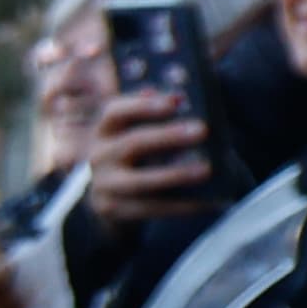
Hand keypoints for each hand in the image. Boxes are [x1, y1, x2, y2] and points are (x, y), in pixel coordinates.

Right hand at [81, 91, 221, 229]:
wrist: (106, 197)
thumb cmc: (132, 157)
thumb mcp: (132, 133)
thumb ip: (152, 116)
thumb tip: (180, 98)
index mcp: (105, 131)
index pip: (116, 112)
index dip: (143, 106)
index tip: (174, 102)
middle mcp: (100, 156)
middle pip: (132, 144)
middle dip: (168, 136)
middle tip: (202, 130)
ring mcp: (104, 185)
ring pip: (140, 181)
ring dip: (175, 174)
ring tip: (206, 169)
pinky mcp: (115, 210)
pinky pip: (151, 208)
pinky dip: (180, 206)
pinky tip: (206, 202)